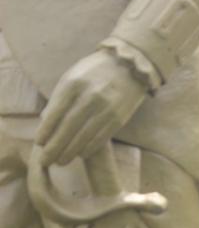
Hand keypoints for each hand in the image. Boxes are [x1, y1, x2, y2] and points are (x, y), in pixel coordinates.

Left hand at [36, 50, 146, 165]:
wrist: (130, 65)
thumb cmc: (95, 71)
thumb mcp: (73, 76)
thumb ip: (59, 97)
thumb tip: (45, 122)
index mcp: (74, 84)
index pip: (56, 112)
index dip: (46, 130)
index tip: (39, 143)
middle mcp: (90, 97)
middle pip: (69, 128)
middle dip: (55, 147)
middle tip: (45, 161)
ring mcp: (107, 109)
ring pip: (85, 136)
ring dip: (71, 152)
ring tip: (60, 162)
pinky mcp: (119, 118)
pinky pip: (101, 137)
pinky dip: (89, 148)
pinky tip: (81, 154)